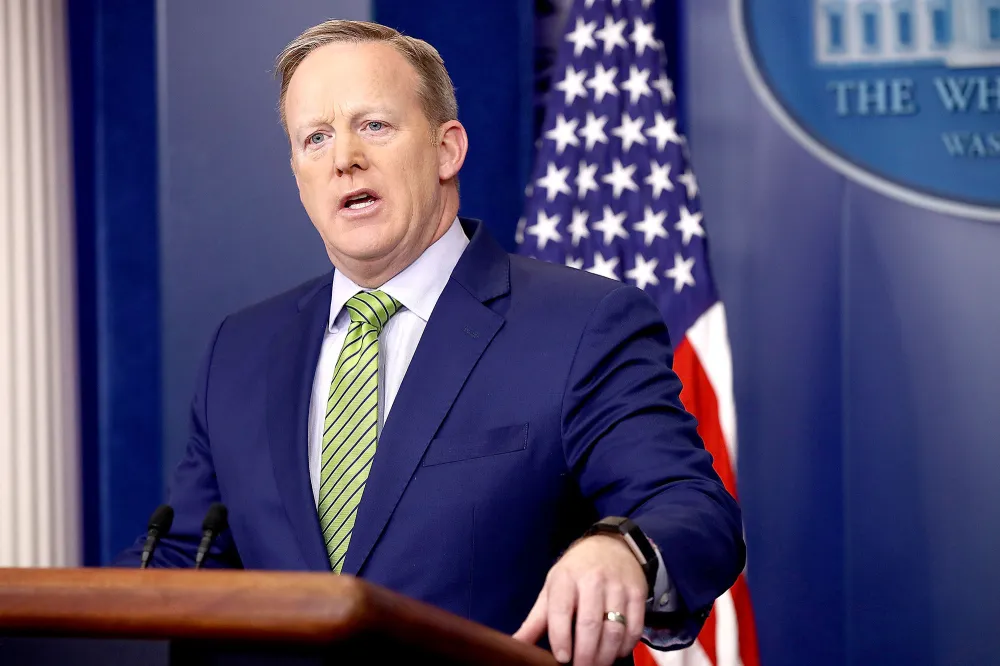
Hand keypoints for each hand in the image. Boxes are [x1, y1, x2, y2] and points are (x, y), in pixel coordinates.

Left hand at [513, 534, 647, 665]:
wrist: (611, 545)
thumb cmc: (575, 572)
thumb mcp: (552, 588)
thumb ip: (536, 620)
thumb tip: (516, 645)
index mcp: (566, 578)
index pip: (562, 610)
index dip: (561, 638)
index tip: (562, 658)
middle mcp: (592, 580)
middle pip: (590, 624)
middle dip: (585, 655)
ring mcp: (617, 586)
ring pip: (614, 629)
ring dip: (606, 655)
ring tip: (597, 665)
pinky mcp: (637, 592)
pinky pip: (634, 627)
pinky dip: (626, 646)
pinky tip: (616, 653)